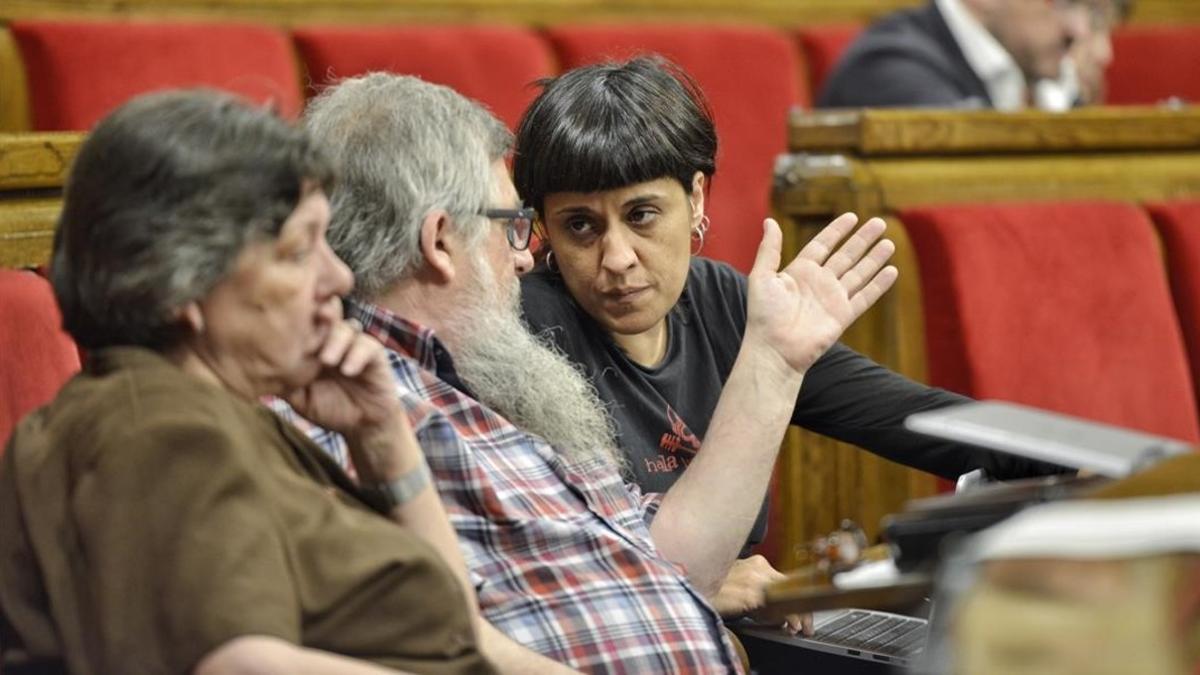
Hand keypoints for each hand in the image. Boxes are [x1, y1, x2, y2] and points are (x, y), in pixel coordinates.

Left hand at [283, 319, 415, 480]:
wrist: (361, 426)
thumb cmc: (328, 409)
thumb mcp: (299, 397)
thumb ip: (284, 381)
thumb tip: (256, 370)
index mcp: (313, 345)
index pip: (305, 322)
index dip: (298, 318)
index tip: (284, 323)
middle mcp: (333, 340)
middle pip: (328, 314)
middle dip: (319, 315)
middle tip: (313, 321)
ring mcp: (354, 345)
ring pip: (346, 328)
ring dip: (336, 341)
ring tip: (327, 361)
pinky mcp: (375, 355)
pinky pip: (367, 346)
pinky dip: (356, 356)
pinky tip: (347, 370)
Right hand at [710, 556, 813, 635]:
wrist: (693, 587)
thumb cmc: (714, 590)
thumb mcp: (742, 590)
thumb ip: (762, 599)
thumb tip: (782, 616)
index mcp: (756, 563)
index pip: (787, 581)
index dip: (798, 600)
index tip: (803, 615)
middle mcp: (757, 567)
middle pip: (790, 587)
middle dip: (802, 609)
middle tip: (806, 626)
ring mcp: (753, 579)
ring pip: (785, 596)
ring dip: (795, 614)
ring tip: (798, 627)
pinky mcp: (749, 593)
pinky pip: (774, 606)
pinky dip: (786, 617)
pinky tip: (788, 625)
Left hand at [744, 214, 895, 374]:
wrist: (775, 350)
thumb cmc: (764, 316)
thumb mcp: (762, 277)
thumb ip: (769, 250)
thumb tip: (770, 221)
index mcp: (800, 271)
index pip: (822, 245)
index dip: (836, 231)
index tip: (852, 216)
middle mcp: (819, 283)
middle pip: (845, 255)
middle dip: (862, 239)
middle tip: (879, 222)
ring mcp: (832, 299)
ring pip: (859, 273)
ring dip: (874, 258)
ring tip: (889, 243)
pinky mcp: (843, 315)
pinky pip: (865, 297)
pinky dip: (879, 285)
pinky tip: (892, 271)